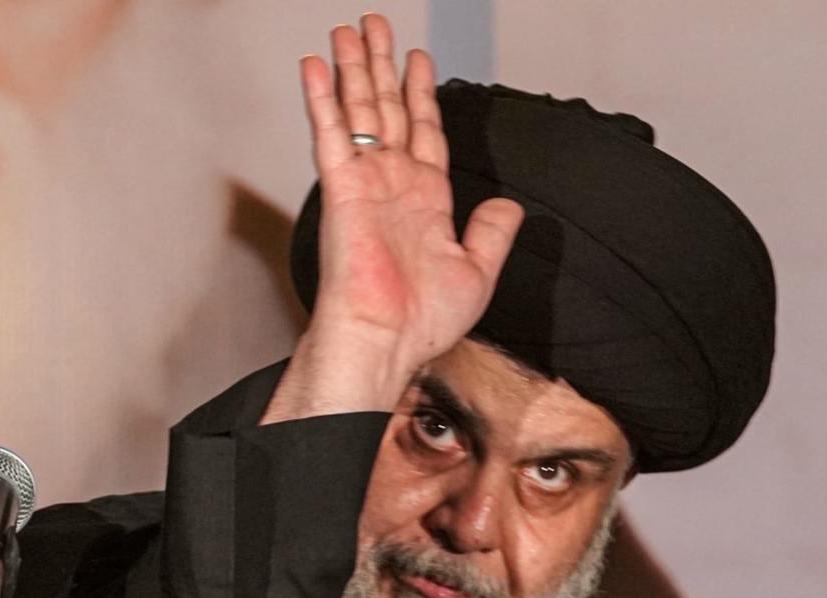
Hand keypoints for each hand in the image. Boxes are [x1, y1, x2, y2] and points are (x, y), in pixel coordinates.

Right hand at [262, 14, 523, 423]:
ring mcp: (365, 182)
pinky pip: (331, 131)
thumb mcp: (479, 270)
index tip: (417, 61)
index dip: (421, 93)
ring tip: (349, 29)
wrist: (388, 338)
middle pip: (388, 108)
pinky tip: (317, 65)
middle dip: (381, 65)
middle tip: (375, 26)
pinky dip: (323, 96)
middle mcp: (393, 184)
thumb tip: (509, 204)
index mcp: (424, 200)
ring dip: (354, 67)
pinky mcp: (341, 187)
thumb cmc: (423, 320)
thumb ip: (492, 232)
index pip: (423, 130)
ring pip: (360, 109)